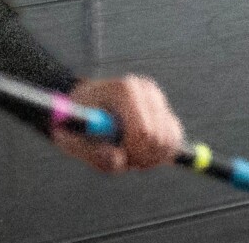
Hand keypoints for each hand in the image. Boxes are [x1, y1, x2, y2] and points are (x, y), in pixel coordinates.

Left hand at [52, 76, 184, 173]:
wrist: (83, 104)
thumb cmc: (75, 123)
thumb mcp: (72, 140)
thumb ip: (92, 153)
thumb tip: (118, 160)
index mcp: (124, 90)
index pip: (143, 131)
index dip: (131, 152)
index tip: (116, 156)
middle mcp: (145, 89)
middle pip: (159, 138)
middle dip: (140, 156)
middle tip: (122, 158)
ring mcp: (157, 98)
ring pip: (170, 140)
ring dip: (150, 157)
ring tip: (128, 154)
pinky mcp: (164, 109)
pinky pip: (175, 138)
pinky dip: (161, 153)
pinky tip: (141, 151)